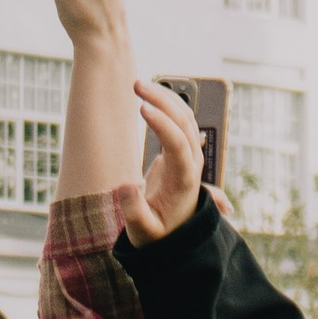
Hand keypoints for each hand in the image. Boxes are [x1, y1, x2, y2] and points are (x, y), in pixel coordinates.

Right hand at [124, 79, 207, 244]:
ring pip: (185, 117)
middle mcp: (192, 164)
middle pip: (184, 123)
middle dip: (162, 100)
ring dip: (164, 97)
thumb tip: (125, 187)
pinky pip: (180, 120)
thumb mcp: (144, 232)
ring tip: (137, 84)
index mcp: (184, 181)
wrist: (176, 235)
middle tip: (135, 85)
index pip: (179, 145)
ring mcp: (190, 154)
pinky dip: (167, 103)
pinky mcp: (183, 150)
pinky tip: (150, 93)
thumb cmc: (158, 234)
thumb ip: (134, 212)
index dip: (163, 125)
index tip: (143, 109)